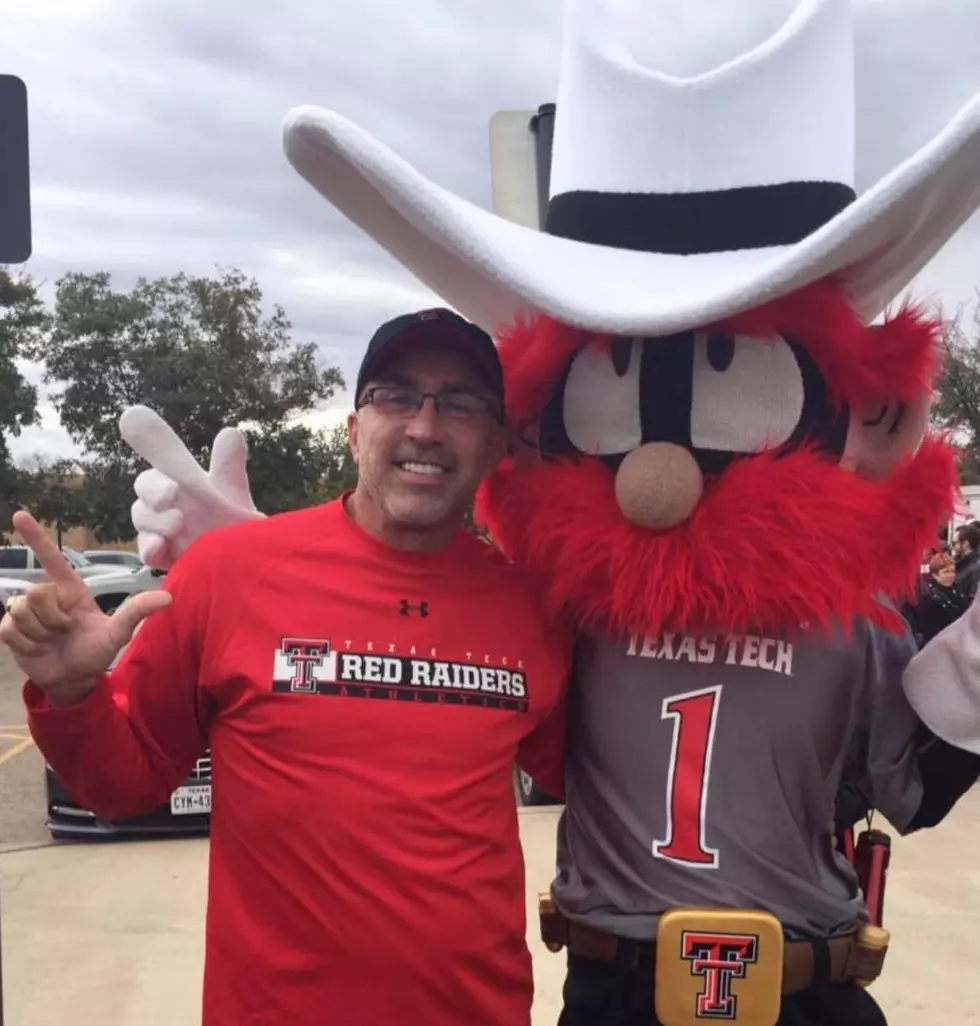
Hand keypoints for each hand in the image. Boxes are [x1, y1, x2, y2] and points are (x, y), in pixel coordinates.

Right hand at [0, 511, 172, 702]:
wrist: (74, 679)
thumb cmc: (95, 651)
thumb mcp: (118, 632)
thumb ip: (137, 611)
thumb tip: (167, 597)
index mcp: (70, 590)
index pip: (52, 559)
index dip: (36, 537)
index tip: (20, 515)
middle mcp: (47, 597)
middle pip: (37, 592)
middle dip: (53, 617)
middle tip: (65, 630)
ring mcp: (26, 614)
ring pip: (21, 611)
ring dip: (40, 632)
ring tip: (52, 640)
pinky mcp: (10, 631)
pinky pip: (9, 629)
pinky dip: (26, 643)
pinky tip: (37, 649)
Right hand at [119, 405, 265, 570]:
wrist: (247, 562)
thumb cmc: (236, 524)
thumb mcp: (233, 494)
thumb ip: (227, 466)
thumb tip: (230, 432)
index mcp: (182, 482)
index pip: (160, 464)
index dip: (151, 454)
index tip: (159, 460)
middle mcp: (167, 505)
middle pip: (145, 489)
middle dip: (153, 491)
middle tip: (171, 497)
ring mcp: (163, 532)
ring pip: (142, 519)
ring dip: (155, 521)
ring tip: (178, 525)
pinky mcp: (165, 559)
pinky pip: (147, 552)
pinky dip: (150, 548)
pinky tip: (159, 547)